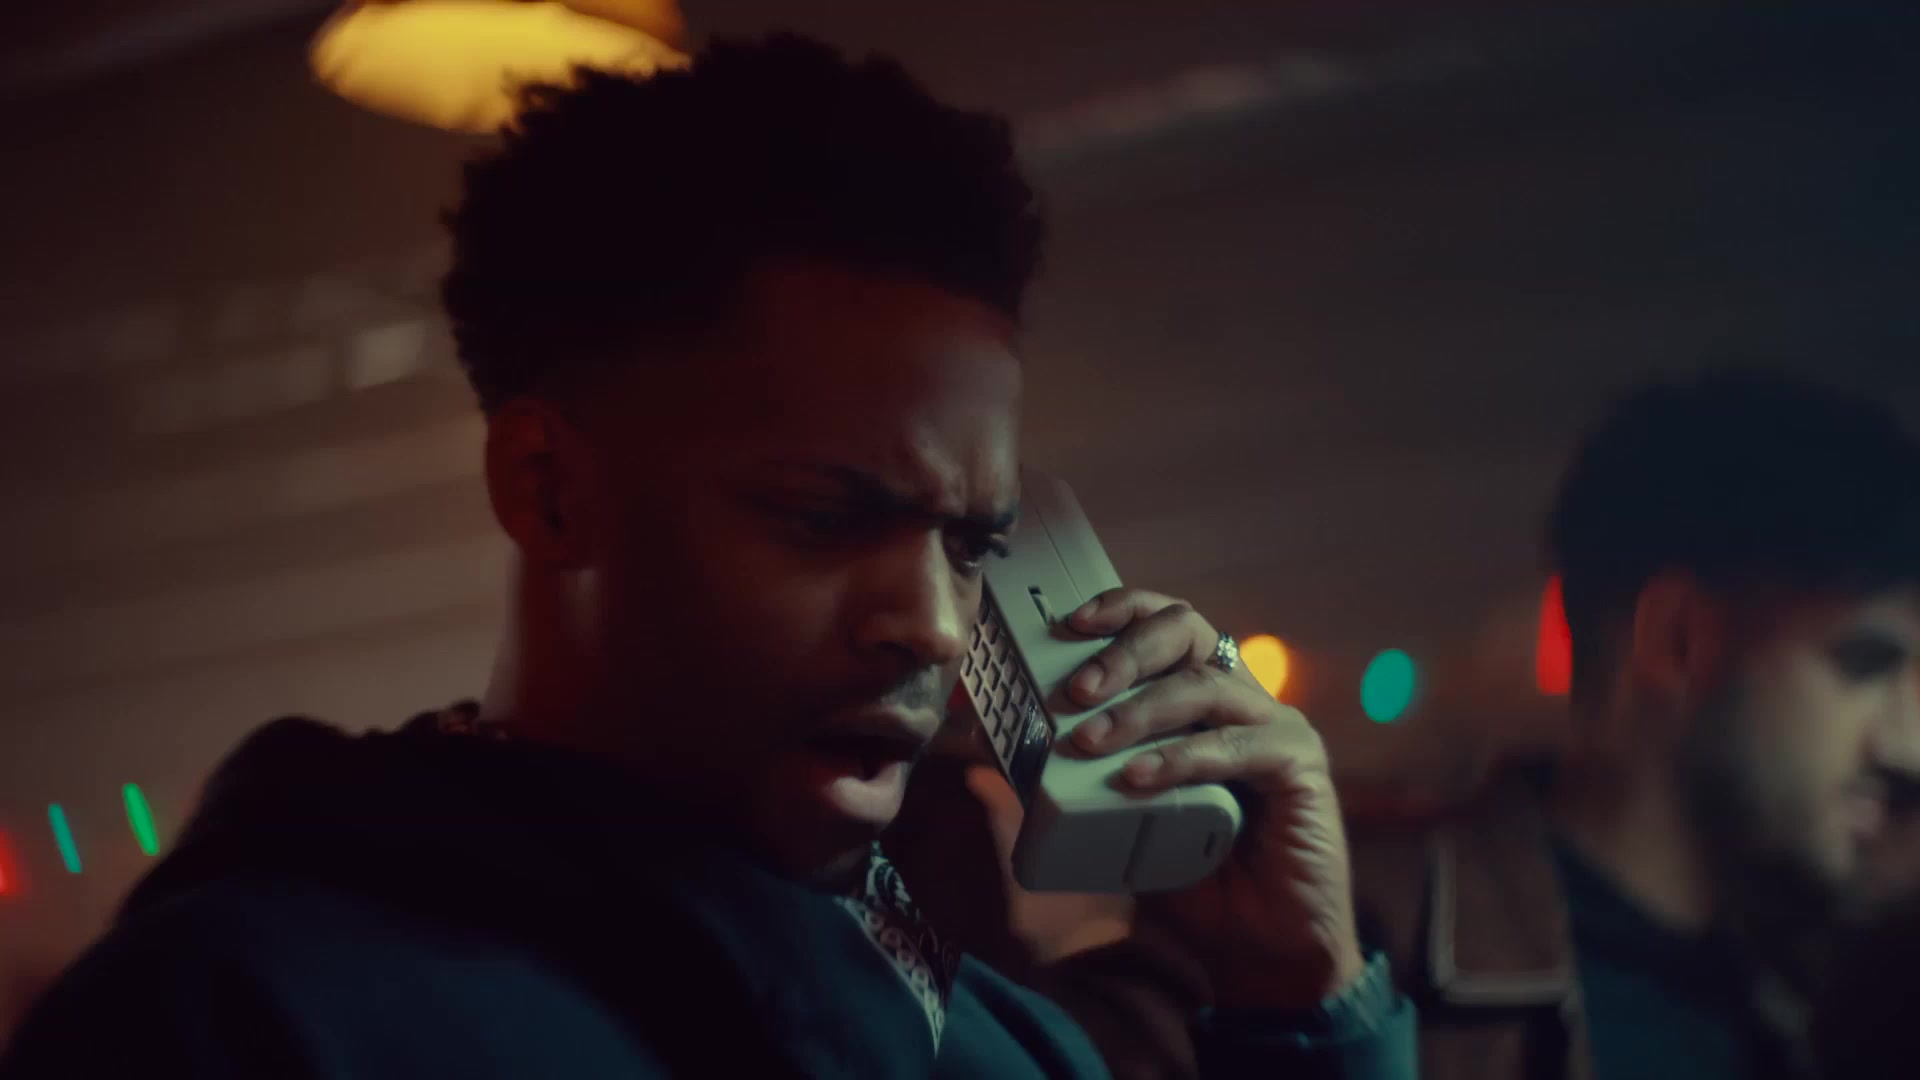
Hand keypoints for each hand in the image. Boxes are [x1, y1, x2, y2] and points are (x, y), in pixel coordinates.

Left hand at [1063, 588, 1365, 1010]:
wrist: (1259, 954)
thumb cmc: (1192, 886)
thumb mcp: (1117, 829)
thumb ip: (1067, 792)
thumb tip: (986, 769)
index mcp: (1203, 702)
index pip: (1165, 627)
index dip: (1122, 610)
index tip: (1071, 623)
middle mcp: (1243, 702)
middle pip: (1188, 632)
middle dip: (1123, 651)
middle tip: (1076, 691)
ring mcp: (1277, 730)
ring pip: (1205, 686)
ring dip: (1139, 709)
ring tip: (1088, 741)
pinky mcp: (1302, 767)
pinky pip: (1237, 746)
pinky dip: (1182, 758)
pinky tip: (1138, 778)